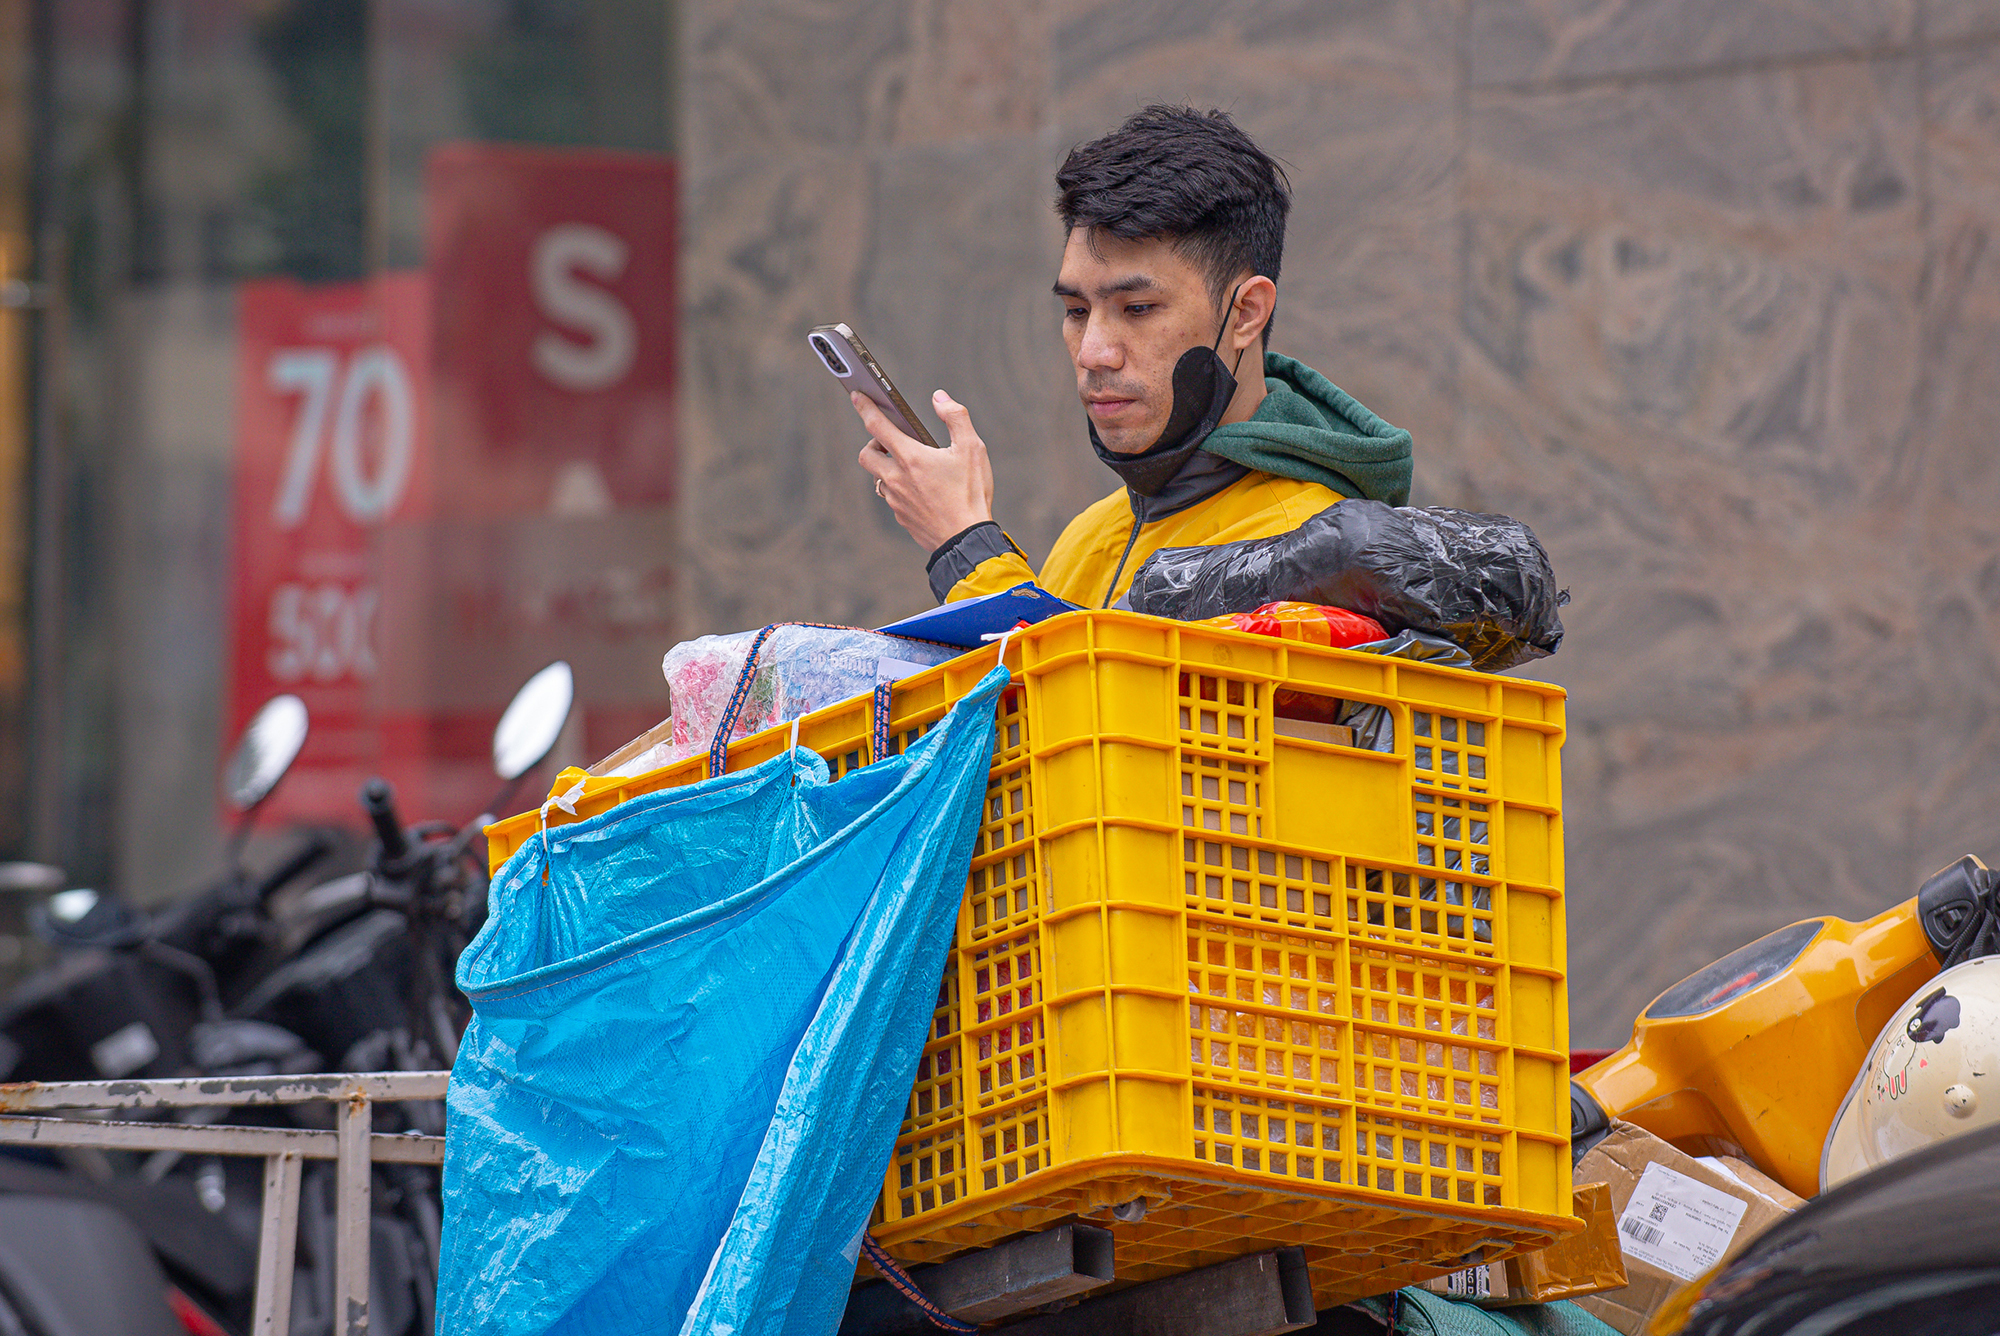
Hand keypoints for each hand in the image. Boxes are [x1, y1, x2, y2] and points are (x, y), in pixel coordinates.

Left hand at [854, 389, 994, 552]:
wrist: (966, 540)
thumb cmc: (971, 493)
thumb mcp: (973, 448)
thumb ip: (956, 417)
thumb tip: (940, 398)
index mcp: (910, 457)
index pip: (877, 425)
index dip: (864, 406)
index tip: (856, 394)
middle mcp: (896, 478)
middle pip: (866, 454)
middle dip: (873, 443)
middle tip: (890, 441)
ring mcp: (896, 500)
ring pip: (878, 477)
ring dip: (886, 467)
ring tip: (909, 465)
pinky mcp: (901, 516)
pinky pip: (891, 497)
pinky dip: (898, 488)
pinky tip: (918, 488)